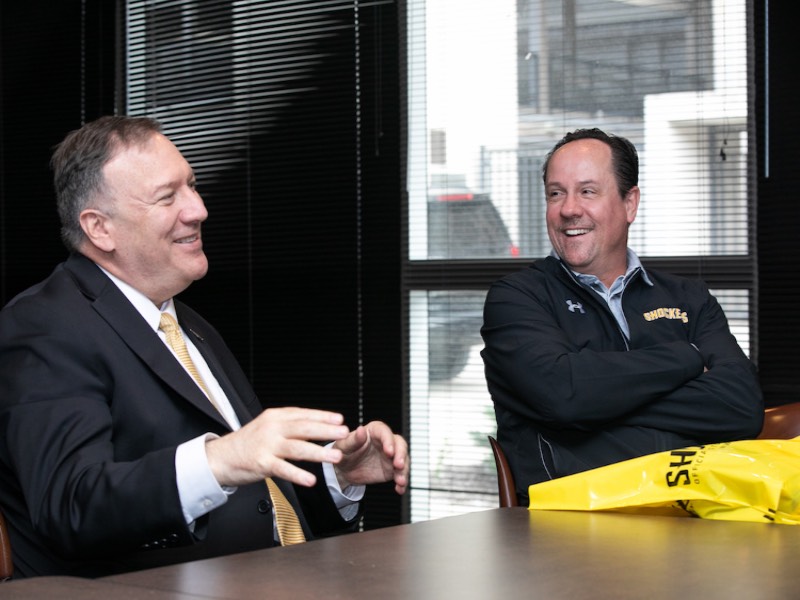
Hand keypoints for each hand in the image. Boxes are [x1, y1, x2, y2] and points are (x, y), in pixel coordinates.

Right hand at [205, 406, 349, 487]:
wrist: (220, 457)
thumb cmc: (247, 443)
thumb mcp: (267, 426)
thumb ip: (288, 424)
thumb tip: (316, 424)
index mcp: (275, 417)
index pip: (303, 414)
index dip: (323, 416)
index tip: (340, 419)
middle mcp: (272, 428)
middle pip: (304, 428)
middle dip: (326, 430)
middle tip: (343, 433)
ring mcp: (266, 445)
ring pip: (297, 448)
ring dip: (318, 452)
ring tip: (334, 457)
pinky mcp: (261, 463)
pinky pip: (283, 469)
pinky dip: (298, 474)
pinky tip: (310, 479)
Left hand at [332, 421, 408, 494]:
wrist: (346, 470)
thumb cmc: (344, 452)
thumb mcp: (344, 446)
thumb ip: (353, 439)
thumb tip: (361, 430)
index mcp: (374, 431)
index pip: (385, 432)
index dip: (388, 441)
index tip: (389, 451)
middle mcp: (386, 441)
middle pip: (399, 444)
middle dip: (401, 454)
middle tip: (398, 465)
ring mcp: (391, 456)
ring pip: (404, 459)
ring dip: (404, 470)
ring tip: (400, 481)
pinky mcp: (392, 469)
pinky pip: (401, 474)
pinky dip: (402, 482)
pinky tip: (399, 488)